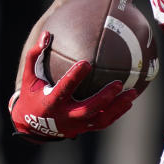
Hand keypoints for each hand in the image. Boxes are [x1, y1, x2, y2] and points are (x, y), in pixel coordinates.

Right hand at [9, 30, 137, 141]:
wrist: (31, 125)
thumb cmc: (32, 94)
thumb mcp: (30, 76)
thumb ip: (35, 55)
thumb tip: (47, 34)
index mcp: (50, 102)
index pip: (63, 89)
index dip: (74, 77)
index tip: (86, 62)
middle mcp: (64, 116)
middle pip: (87, 109)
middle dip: (104, 97)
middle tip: (118, 83)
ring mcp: (75, 126)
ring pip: (99, 120)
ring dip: (117, 107)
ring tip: (133, 93)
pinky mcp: (82, 129)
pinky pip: (102, 123)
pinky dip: (116, 113)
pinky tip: (128, 102)